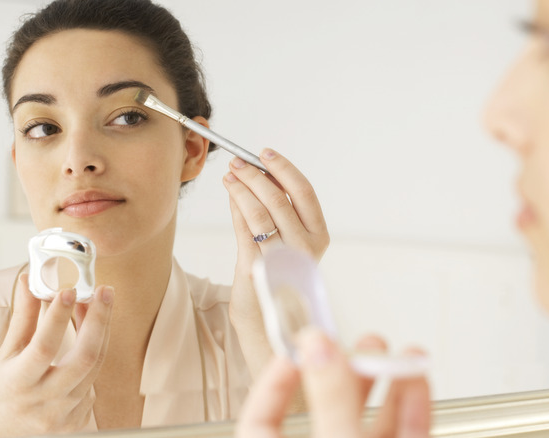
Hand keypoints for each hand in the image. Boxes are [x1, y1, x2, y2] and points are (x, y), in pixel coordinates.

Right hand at [0, 274, 113, 436]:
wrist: (9, 437)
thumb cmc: (4, 392)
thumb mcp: (5, 356)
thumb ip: (22, 319)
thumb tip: (29, 280)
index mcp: (18, 383)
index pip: (44, 346)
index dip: (58, 317)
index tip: (69, 289)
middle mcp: (45, 400)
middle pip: (85, 357)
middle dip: (99, 320)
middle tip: (104, 290)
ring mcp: (66, 412)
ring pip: (96, 364)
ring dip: (101, 329)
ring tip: (101, 302)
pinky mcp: (81, 417)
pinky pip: (95, 377)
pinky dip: (97, 349)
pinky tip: (95, 330)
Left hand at [223, 149, 329, 374]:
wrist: (268, 325)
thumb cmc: (277, 281)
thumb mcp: (284, 244)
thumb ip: (275, 213)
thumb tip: (256, 176)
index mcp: (319, 238)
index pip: (305, 193)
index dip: (284, 169)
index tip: (265, 153)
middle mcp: (305, 248)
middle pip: (280, 199)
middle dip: (256, 175)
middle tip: (238, 162)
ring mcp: (283, 259)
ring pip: (261, 211)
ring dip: (242, 187)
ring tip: (230, 174)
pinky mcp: (259, 269)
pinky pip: (245, 229)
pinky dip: (236, 206)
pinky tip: (230, 193)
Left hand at [236, 330, 430, 437]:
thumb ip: (330, 401)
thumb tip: (316, 346)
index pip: (260, 421)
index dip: (272, 381)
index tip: (298, 351)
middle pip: (323, 410)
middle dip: (338, 368)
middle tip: (347, 340)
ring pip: (369, 421)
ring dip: (381, 379)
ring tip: (383, 348)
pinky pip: (405, 433)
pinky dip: (412, 404)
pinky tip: (414, 378)